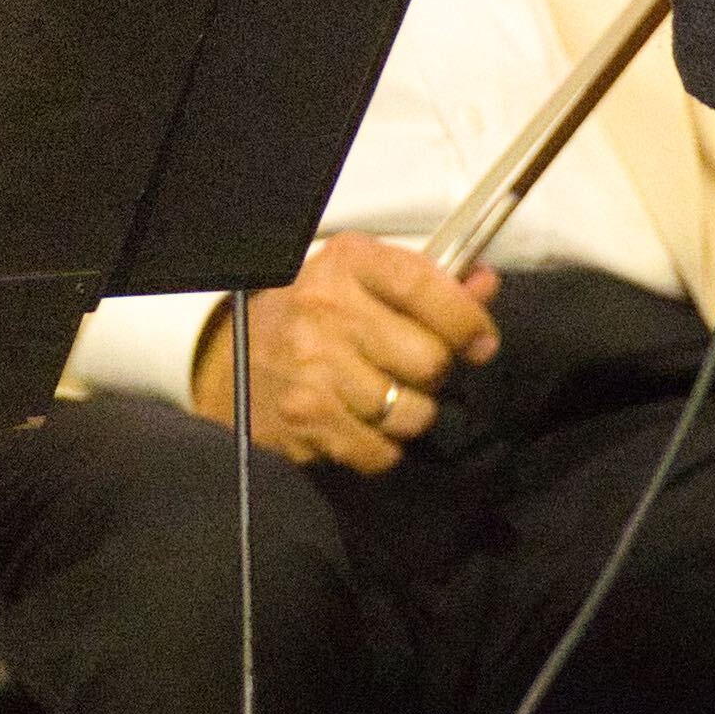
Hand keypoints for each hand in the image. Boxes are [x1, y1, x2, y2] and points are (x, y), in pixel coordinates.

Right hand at [199, 236, 504, 473]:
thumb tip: (486, 282)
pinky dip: (381, 446)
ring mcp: (314, 366)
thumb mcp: (361, 282)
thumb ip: (428, 282)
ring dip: (409, 413)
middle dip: (433, 373)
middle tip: (411, 369)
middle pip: (430, 360)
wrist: (228, 365)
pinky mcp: (307, 418)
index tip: (480, 342)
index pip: (426, 286)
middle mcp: (326, 308)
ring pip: (414, 412)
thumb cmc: (310, 317)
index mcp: (346, 262)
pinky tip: (359, 423)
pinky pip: (384, 451)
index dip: (466, 320)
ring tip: (381, 396)